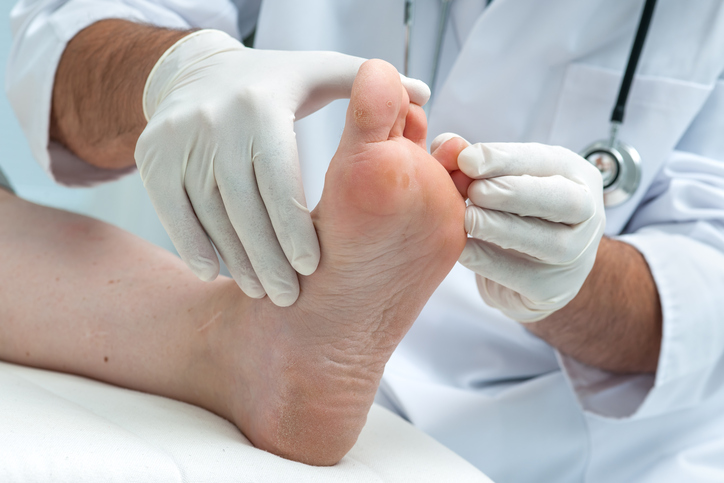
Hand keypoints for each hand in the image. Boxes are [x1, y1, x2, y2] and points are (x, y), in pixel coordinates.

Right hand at [135, 30, 429, 305]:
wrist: (194, 72)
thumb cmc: (273, 82)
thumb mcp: (319, 72)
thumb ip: (369, 87)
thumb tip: (425, 97)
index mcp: (262, 103)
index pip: (279, 177)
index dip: (294, 226)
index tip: (314, 267)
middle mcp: (214, 119)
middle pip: (242, 204)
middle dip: (267, 257)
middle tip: (289, 296)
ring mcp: (177, 138)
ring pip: (207, 213)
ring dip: (235, 259)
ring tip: (261, 290)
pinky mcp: (150, 156)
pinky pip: (172, 210)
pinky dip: (193, 245)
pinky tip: (216, 272)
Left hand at [445, 138, 604, 321]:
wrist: (532, 270)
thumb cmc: (512, 212)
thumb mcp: (498, 178)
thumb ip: (470, 160)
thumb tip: (445, 146)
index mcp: (576, 176)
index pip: (546, 161)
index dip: (505, 159)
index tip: (467, 160)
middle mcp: (586, 214)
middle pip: (562, 201)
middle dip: (515, 192)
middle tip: (474, 191)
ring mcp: (575, 256)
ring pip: (548, 242)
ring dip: (502, 228)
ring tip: (469, 218)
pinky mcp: (553, 290)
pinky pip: (520, 276)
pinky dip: (488, 260)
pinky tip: (463, 248)